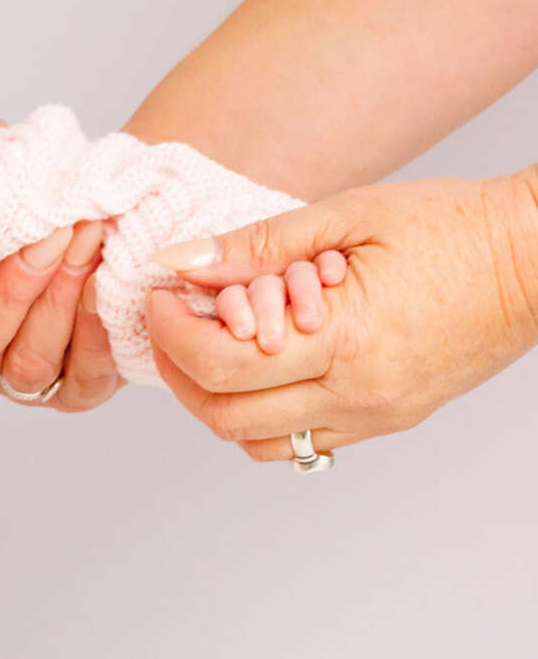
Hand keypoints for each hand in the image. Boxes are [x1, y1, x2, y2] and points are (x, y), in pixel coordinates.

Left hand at [145, 172, 537, 461]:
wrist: (536, 258)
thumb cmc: (451, 226)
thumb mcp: (344, 216)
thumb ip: (254, 247)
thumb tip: (178, 264)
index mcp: (346, 340)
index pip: (220, 365)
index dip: (170, 332)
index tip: (159, 295)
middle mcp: (359, 394)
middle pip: (226, 416)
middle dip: (178, 370)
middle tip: (170, 321)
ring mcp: (376, 416)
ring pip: (260, 442)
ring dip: (216, 400)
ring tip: (209, 342)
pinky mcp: (389, 420)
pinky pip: (304, 441)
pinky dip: (263, 411)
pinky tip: (259, 361)